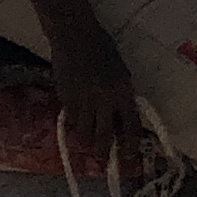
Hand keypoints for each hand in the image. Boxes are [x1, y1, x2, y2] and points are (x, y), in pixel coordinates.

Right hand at [53, 23, 146, 176]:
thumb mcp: (121, 72)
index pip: (130, 125)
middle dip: (104, 153)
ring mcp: (82, 100)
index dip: (131, 145)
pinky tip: (76, 122)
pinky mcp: (65, 97)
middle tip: (104, 162)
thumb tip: (122, 121)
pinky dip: (73, 123)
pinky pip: (70, 119)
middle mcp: (103, 99)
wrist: (74, 34)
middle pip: (104, 136)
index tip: (129, 156)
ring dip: (87, 140)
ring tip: (88, 145)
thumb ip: (122, 96)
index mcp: (122, 91)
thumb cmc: (102, 49)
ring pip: (84, 132)